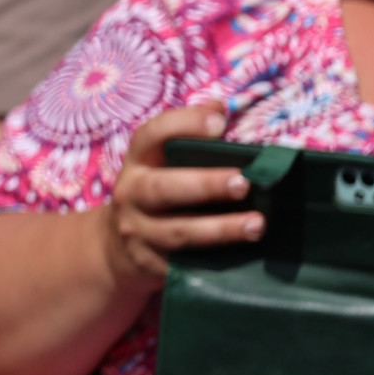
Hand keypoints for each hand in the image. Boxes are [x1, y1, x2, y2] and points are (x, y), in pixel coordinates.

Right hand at [90, 103, 258, 292]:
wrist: (115, 250)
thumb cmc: (155, 194)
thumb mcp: (159, 164)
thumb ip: (187, 137)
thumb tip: (222, 108)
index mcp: (137, 162)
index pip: (151, 135)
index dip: (184, 124)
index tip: (220, 121)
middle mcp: (131, 195)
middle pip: (163, 189)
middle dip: (205, 185)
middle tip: (244, 183)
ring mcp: (138, 233)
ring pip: (179, 233)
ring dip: (220, 229)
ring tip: (257, 225)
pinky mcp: (151, 266)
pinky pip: (184, 265)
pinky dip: (214, 261)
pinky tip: (242, 258)